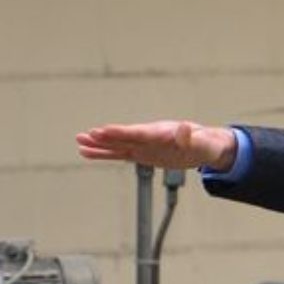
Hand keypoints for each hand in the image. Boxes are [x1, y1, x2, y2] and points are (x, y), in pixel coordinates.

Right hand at [75, 120, 236, 171]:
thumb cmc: (205, 143)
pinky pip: (120, 154)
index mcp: (160, 133)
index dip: (121, 132)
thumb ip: (191, 137)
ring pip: (117, 145)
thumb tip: (185, 129)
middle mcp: (148, 137)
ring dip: (99, 144)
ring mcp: (143, 146)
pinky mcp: (142, 154)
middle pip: (123, 137)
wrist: (205, 146)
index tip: (104, 130)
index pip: (138, 133)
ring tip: (79, 141)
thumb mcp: (202, 143)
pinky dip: (104, 154)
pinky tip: (88, 153)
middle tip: (85, 135)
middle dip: (105, 137)